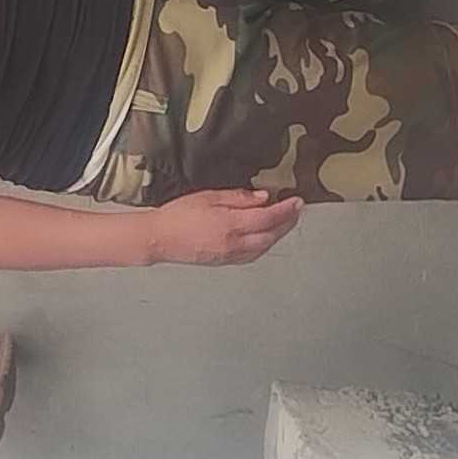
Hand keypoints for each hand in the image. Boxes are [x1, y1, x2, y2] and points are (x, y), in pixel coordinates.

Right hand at [141, 187, 305, 265]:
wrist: (159, 238)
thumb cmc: (178, 215)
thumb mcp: (209, 197)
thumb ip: (238, 198)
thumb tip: (263, 197)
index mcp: (230, 225)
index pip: (268, 218)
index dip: (286, 210)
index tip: (297, 201)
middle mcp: (234, 244)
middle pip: (271, 234)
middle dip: (288, 222)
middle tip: (297, 210)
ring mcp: (230, 255)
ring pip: (264, 247)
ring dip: (279, 234)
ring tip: (286, 221)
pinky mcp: (225, 261)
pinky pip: (253, 255)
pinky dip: (265, 244)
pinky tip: (266, 237)